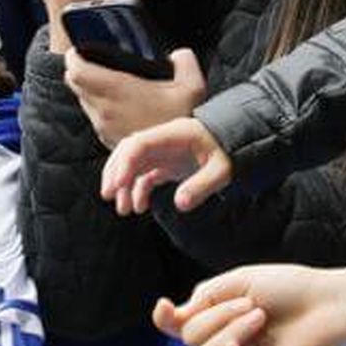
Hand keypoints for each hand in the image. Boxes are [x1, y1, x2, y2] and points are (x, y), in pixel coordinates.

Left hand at [66, 48, 205, 149]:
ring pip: (84, 102)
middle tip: (93, 63)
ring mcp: (104, 127)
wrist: (180, 159)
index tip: (81, 51)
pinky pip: (95, 118)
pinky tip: (119, 104)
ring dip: (89, 91)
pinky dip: (99, 107)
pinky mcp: (107, 139)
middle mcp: (105, 110)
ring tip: (107, 83)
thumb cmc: (183, 122)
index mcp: (117, 91)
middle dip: (80, 72)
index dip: (75, 57)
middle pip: (75, 85)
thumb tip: (177, 54)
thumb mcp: (192, 86)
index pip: (76, 72)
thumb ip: (184, 60)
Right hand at [104, 117, 234, 214]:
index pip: (138, 145)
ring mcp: (162, 152)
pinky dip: (137, 191)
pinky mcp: (165, 163)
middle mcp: (161, 141)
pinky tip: (139, 208)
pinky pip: (144, 176)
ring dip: (124, 186)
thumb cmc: (229, 151)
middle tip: (108, 195)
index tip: (117, 185)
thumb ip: (201, 185)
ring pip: (132, 165)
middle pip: (127, 152)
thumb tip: (180, 204)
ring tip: (123, 210)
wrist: (236, 142)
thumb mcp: (221, 170)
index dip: (124, 163)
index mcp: (172, 135)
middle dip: (114, 173)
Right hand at [151, 262, 345, 345]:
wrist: (329, 302)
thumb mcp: (238, 281)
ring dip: (231, 330)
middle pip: (192, 337)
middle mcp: (227, 341)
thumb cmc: (290, 287)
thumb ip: (203, 298)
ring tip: (260, 316)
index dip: (165, 319)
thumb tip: (172, 318)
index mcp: (220, 317)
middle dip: (216, 316)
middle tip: (252, 304)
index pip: (180, 325)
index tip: (164, 306)